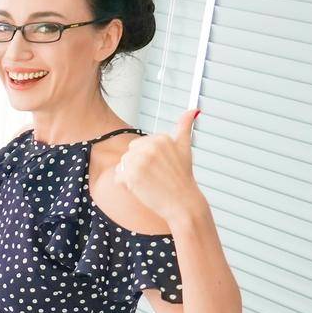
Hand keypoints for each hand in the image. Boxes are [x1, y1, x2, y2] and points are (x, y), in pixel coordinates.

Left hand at [117, 109, 206, 225]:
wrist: (182, 202)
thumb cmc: (182, 177)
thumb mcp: (185, 147)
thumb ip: (185, 126)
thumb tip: (193, 110)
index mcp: (161, 138)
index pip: (139, 145)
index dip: (147, 159)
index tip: (161, 166)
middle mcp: (149, 146)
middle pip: (129, 153)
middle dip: (138, 165)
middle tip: (155, 175)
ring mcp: (139, 161)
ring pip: (123, 164)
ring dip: (132, 175)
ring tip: (150, 181)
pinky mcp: (130, 175)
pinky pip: (118, 177)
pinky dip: (126, 185)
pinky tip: (142, 188)